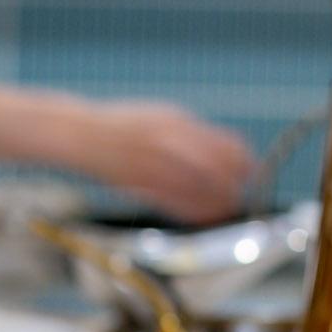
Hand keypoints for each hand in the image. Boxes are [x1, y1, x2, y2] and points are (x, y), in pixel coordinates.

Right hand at [82, 100, 253, 222]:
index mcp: (176, 123)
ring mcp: (153, 166)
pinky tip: (203, 215)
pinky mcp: (140, 187)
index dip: (243, 162)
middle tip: (238, 194)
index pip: (225, 146)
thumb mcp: (163, 116)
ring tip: (224, 208)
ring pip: (199, 193)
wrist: (82, 135)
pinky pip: (176, 206)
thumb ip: (194, 132)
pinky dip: (195, 212)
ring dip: (217, 204)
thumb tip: (229, 150)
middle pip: (217, 173)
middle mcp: (167, 144)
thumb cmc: (126, 125)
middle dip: (233, 187)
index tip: (249, 170)